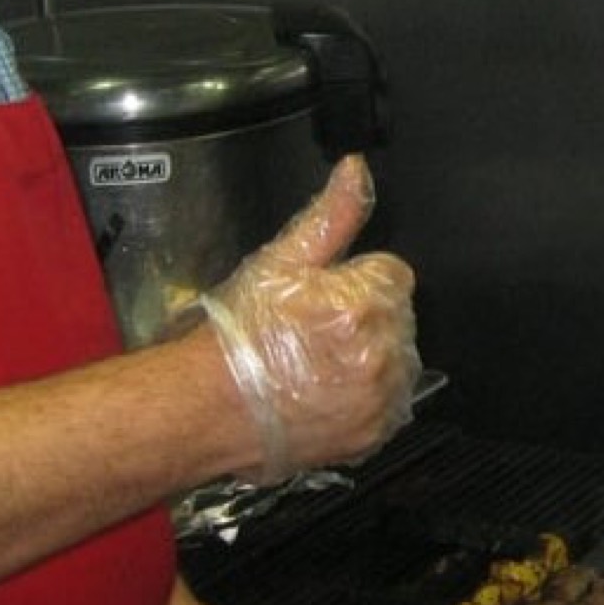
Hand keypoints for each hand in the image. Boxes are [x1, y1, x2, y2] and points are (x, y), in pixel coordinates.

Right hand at [198, 154, 419, 482]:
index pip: (392, 273)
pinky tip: (326, 394)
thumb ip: (331, 215)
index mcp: (365, 302)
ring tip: (316, 366)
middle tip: (312, 333)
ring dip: (370, 359)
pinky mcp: (372, 434)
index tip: (324, 298)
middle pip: (398, 317)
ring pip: (398, 360)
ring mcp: (379, 399)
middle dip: (366, 318)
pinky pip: (390, 405)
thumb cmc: (236, 336)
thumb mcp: (280, 262)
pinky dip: (367, 400)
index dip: (356, 281)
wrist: (204, 408)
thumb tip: (356, 170)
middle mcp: (381, 352)